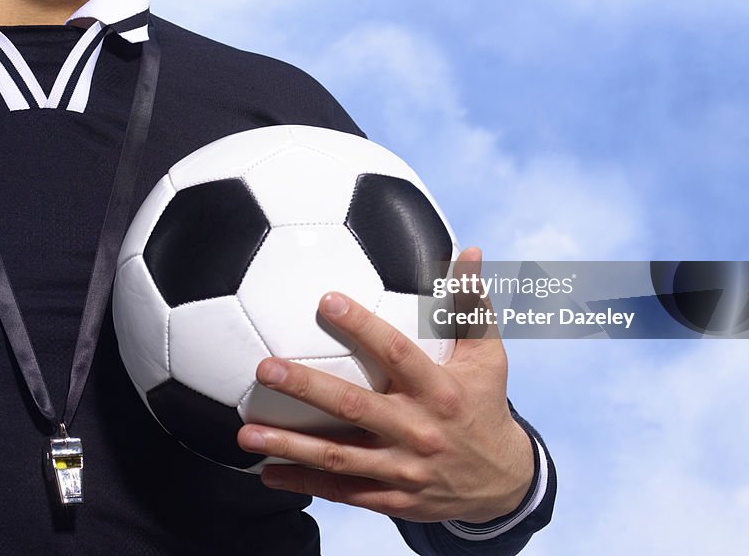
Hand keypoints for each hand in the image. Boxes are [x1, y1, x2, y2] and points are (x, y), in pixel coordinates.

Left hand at [236, 247, 535, 523]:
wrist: (503, 483)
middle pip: (354, 407)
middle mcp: (419, 430)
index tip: (327, 301)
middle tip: (265, 369)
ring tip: (245, 433)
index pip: (398, 353)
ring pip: (339, 457)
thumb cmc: (485, 403)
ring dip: (289, 445)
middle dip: (306, 388)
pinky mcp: (393, 498)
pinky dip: (302, 483)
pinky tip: (266, 472)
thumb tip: (468, 250)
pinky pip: (343, 491)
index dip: (363, 326)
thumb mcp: (487, 355)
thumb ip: (470, 304)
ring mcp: (404, 469)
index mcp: (440, 390)